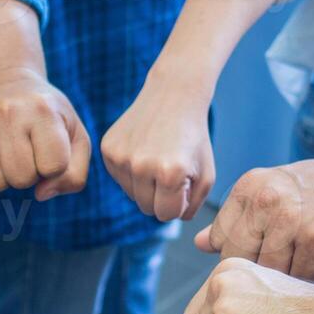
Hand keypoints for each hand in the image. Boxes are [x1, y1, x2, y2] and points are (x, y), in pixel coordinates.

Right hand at [0, 69, 90, 200]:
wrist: (5, 84)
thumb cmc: (47, 118)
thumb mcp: (74, 137)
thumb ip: (74, 174)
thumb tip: (41, 194)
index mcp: (42, 110)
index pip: (53, 167)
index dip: (54, 167)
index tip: (49, 150)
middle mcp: (7, 112)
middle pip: (21, 178)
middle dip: (29, 175)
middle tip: (27, 152)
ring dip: (4, 177)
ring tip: (8, 154)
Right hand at [102, 77, 214, 221]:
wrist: (173, 95)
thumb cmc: (194, 138)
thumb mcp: (206, 175)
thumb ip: (192, 207)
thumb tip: (168, 218)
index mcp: (170, 173)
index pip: (166, 215)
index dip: (178, 204)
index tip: (184, 183)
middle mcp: (141, 166)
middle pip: (147, 209)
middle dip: (161, 196)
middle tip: (171, 170)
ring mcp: (121, 157)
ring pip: (132, 195)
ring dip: (145, 184)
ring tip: (157, 157)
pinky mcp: (107, 150)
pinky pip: (120, 179)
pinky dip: (132, 171)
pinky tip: (143, 149)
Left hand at [195, 143, 313, 279]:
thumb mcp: (276, 189)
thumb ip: (240, 217)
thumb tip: (200, 243)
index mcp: (249, 187)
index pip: (221, 240)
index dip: (234, 263)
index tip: (247, 275)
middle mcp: (265, 200)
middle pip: (241, 259)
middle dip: (253, 279)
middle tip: (267, 290)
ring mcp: (291, 219)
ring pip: (270, 273)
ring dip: (280, 286)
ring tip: (292, 287)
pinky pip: (300, 278)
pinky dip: (306, 285)